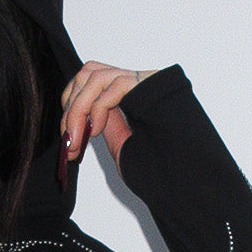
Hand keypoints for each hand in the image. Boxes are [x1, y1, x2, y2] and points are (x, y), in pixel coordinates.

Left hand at [59, 61, 156, 182]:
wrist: (184, 179)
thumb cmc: (158, 169)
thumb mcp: (120, 145)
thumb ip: (104, 126)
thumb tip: (78, 119)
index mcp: (129, 97)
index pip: (88, 82)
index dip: (71, 105)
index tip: (68, 138)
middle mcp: (136, 84)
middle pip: (88, 72)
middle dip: (71, 106)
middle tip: (70, 140)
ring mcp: (144, 81)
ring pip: (95, 75)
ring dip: (78, 109)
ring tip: (79, 139)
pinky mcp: (150, 83)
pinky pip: (111, 85)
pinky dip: (96, 107)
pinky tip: (97, 129)